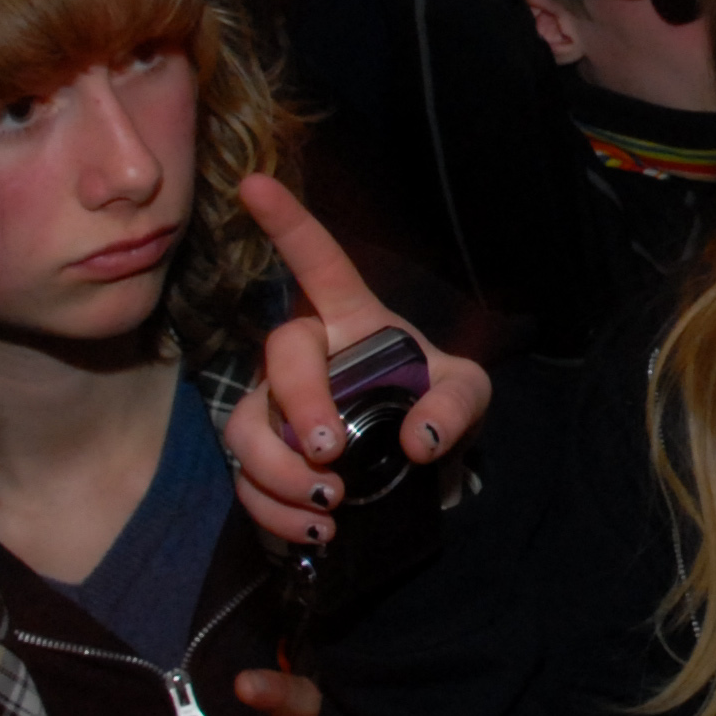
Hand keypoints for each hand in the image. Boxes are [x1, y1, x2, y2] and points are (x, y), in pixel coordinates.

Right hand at [219, 174, 489, 551]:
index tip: (255, 183)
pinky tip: (314, 532)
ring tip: (326, 506)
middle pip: (282, 354)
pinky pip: (249, 482)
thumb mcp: (468, 397)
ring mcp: (279, 408)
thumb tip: (417, 441)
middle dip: (298, 402)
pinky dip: (275, 513)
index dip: (290, 224)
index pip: (321, 262)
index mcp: (354, 320)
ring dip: (276, 472)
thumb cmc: (436, 408)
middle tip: (327, 453)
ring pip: (246, 424)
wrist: (421, 470)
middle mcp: (310, 356)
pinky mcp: (268, 462)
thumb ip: (456, 407)